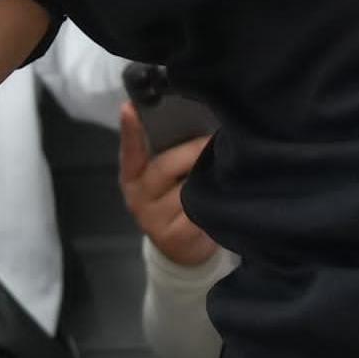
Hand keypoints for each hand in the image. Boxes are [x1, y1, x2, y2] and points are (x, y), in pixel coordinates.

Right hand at [117, 104, 220, 269]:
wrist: (183, 249)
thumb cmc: (176, 201)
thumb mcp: (165, 178)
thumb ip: (169, 153)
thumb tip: (192, 116)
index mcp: (132, 177)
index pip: (130, 151)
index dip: (130, 131)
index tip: (130, 108)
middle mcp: (138, 197)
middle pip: (164, 167)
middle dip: (193, 150)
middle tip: (216, 136)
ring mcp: (154, 219)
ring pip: (185, 189)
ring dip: (208, 175)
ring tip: (229, 161)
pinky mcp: (176, 235)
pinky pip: (198, 210)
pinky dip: (213, 198)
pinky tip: (225, 190)